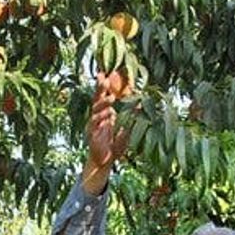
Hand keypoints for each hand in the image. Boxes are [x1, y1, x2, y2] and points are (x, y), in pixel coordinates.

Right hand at [81, 71, 129, 195]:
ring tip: (113, 97)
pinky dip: (101, 117)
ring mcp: (93, 124)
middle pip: (96, 98)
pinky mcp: (91, 133)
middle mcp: (98, 116)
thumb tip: (142, 102)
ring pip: (95, 109)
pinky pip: (94, 122)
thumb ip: (133, 116)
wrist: (105, 162)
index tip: (107, 72)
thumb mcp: (128, 129)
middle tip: (104, 77)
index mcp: (105, 113)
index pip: (104, 95)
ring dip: (104, 102)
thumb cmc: (116, 145)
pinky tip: (108, 113)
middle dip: (100, 87)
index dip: (105, 85)